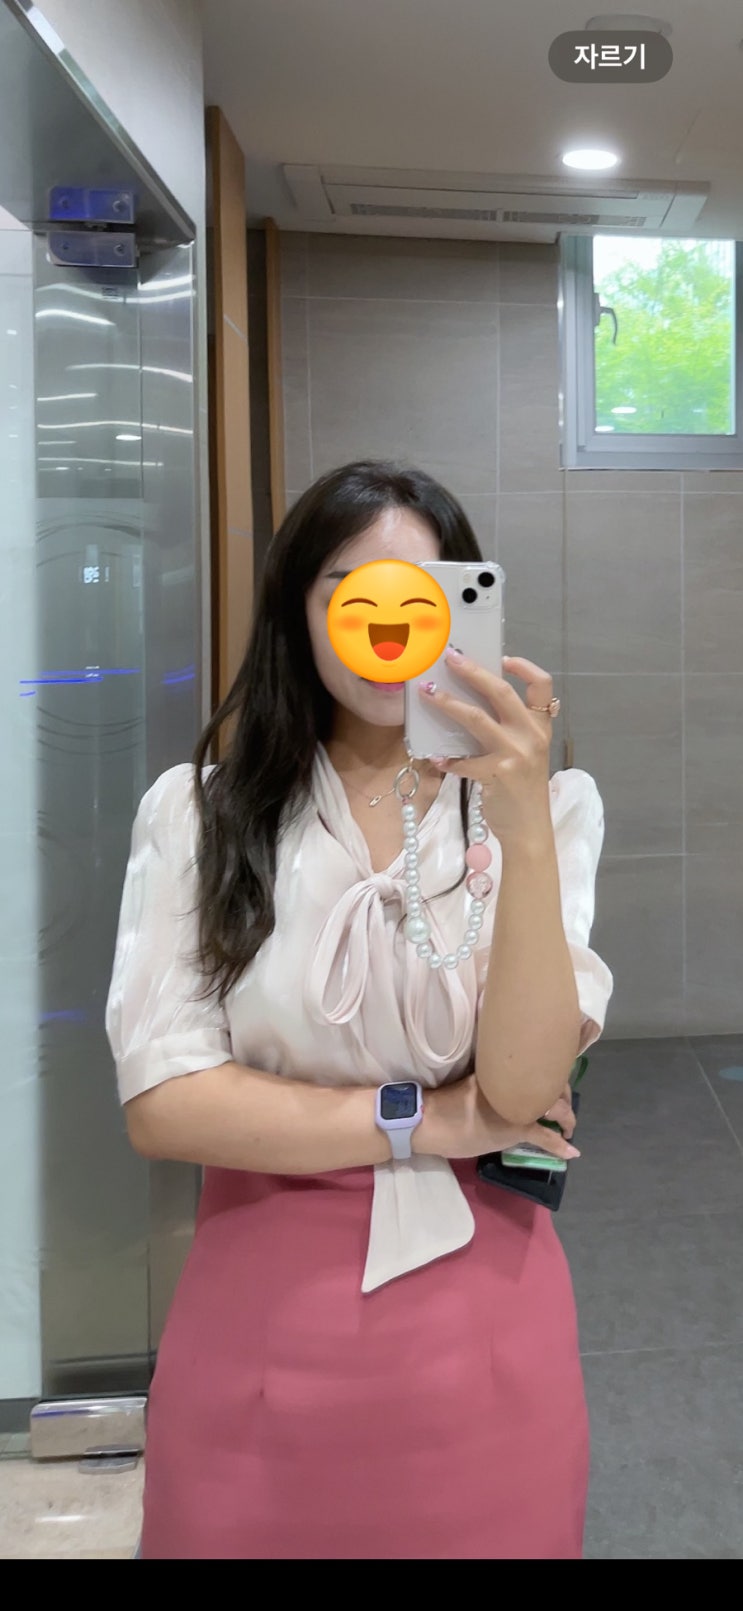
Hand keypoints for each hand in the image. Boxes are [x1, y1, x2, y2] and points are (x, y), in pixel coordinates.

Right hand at [413, 1075, 579, 1162]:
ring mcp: (520, 1105)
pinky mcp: (518, 1128)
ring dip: (567, 1120)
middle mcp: (518, 1084)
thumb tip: (508, 1091)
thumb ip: (497, 1085)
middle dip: (564, 1098)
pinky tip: (572, 1152)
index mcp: (506, 1072)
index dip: (554, 1077)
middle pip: (554, 1087)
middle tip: (564, 1109)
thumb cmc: (446, 1103)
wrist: (432, 1120)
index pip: (540, 1069)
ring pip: (556, 1109)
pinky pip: (547, 1137)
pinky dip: (561, 1146)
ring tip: (569, 1128)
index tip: (556, 1084)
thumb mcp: (476, 1085)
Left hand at [420, 651, 555, 844]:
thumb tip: (472, 705)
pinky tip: (437, 758)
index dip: (524, 667)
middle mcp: (531, 736)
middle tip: (450, 658)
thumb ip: (510, 730)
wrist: (529, 829)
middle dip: (473, 672)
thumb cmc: (524, 789)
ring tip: (428, 693)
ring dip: (448, 704)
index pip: (542, 686)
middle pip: (501, 692)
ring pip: (476, 719)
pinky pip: (464, 761)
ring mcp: (515, 755)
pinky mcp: (497, 774)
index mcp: (541, 727)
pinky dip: (449, 759)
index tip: (502, 657)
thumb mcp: (527, 754)